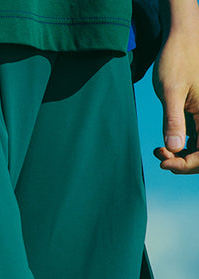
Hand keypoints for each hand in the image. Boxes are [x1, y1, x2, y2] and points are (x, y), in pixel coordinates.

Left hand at [153, 1, 198, 173]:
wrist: (181, 39)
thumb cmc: (176, 60)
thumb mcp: (171, 91)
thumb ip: (173, 119)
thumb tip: (174, 149)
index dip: (188, 164)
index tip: (164, 163)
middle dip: (184, 162)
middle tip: (160, 158)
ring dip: (181, 156)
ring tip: (158, 153)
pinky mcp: (198, 112)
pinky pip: (196, 137)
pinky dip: (180, 146)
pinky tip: (162, 147)